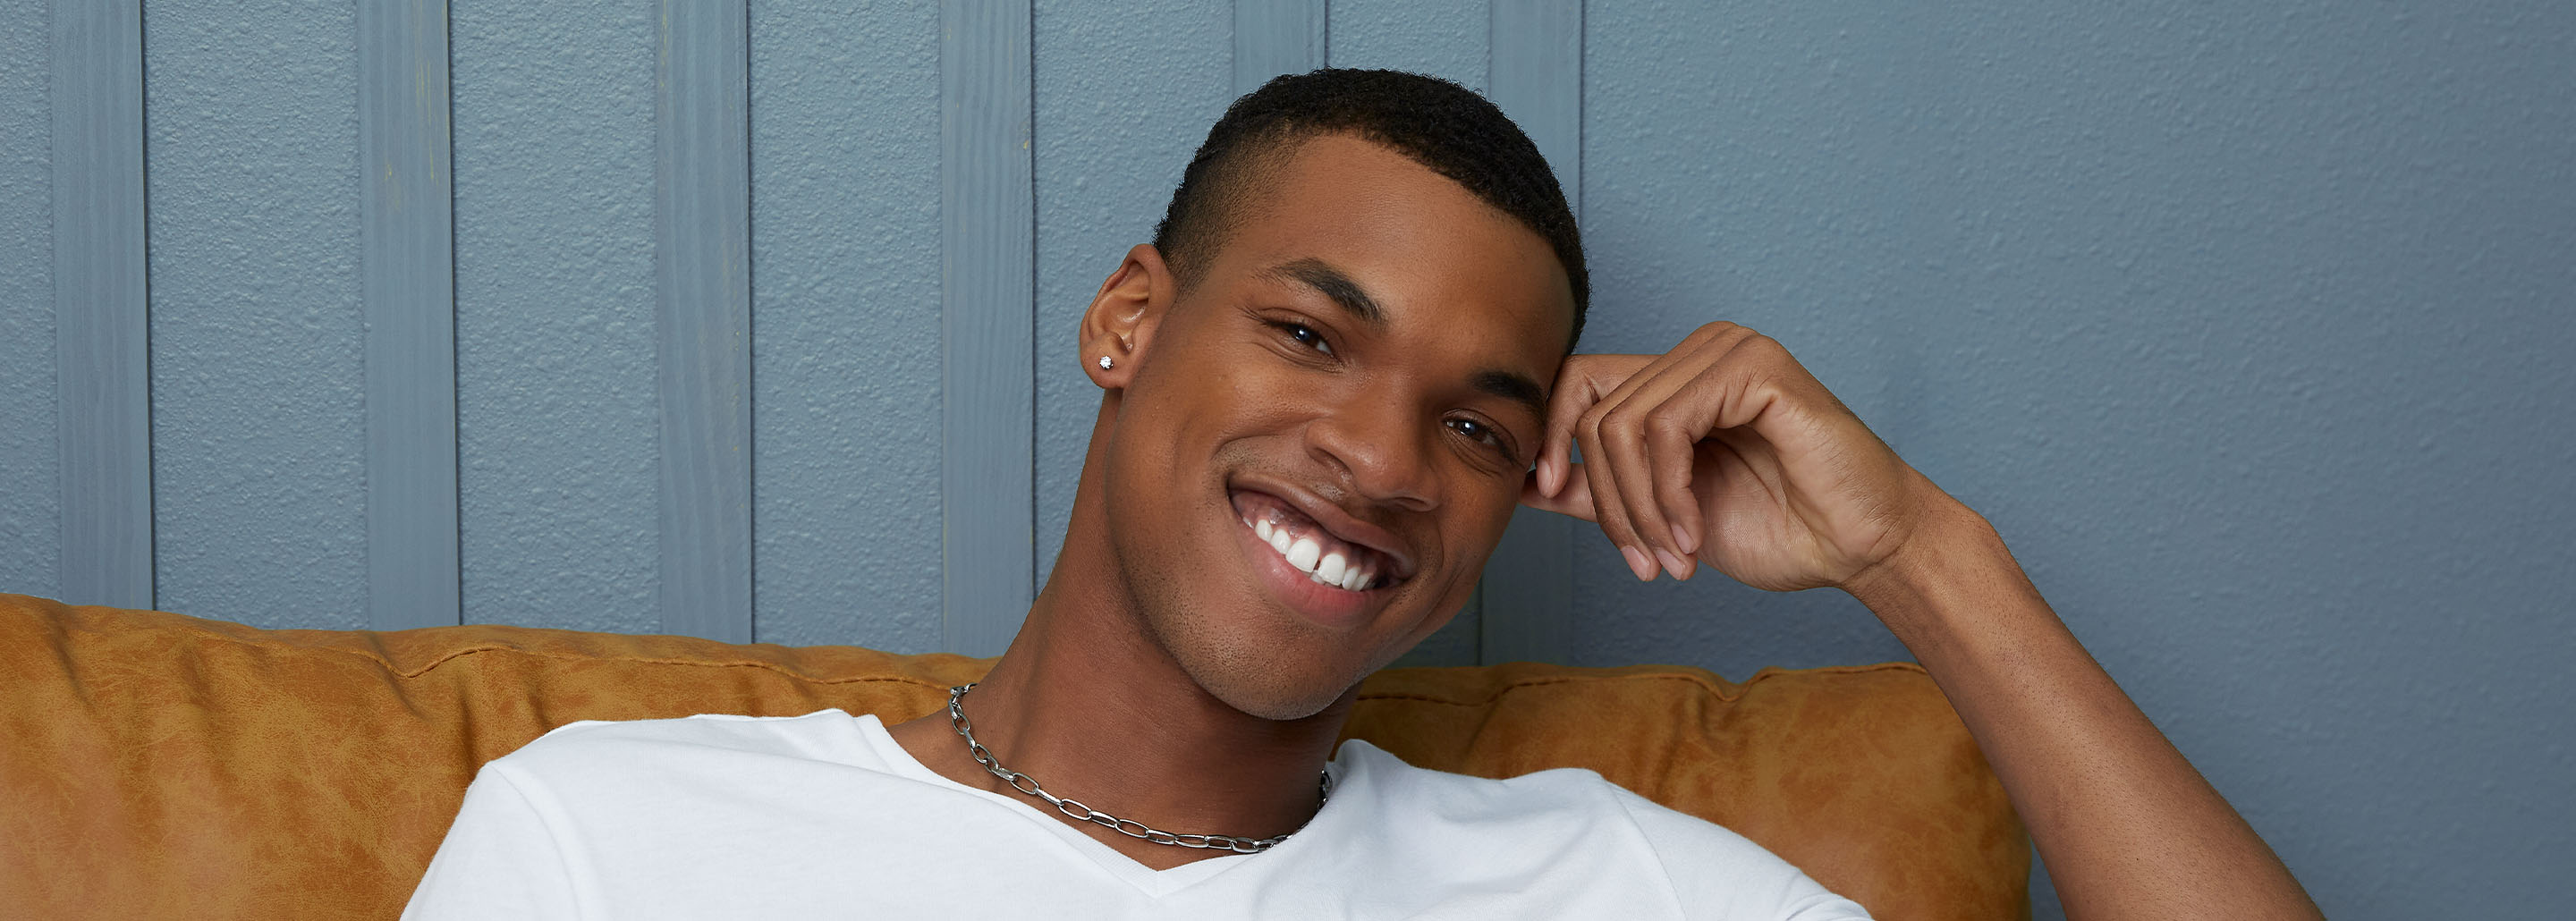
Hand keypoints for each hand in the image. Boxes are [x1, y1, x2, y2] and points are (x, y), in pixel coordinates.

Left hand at [1521, 322, 1942, 590]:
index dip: (1546, 437)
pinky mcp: (1755, 367)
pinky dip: (1669, 494)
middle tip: (1643, 560)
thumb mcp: (1662, 513)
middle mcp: (1698, 351)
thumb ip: (1597, 490)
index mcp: (1675, 376)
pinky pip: (1667, 427)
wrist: (1861, 547)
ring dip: (1640, 509)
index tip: (1544, 495)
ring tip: (1673, 555)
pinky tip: (1695, 533)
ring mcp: (1728, 351)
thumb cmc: (1780, 527)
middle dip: (1608, 503)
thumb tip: (1520, 482)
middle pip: (1593, 412)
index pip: (1574, 383)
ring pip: (1622, 425)